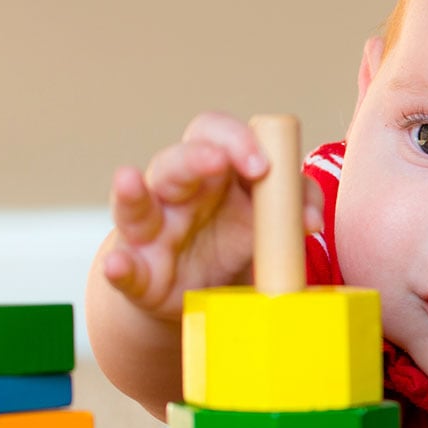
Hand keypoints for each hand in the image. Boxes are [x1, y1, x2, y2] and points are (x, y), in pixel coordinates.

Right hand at [100, 112, 322, 320]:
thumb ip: (294, 206)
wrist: (201, 294)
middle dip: (195, 158)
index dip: (236, 139)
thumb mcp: (266, 220)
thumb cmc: (233, 241)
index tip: (263, 165)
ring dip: (132, 193)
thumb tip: (310, 219)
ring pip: (134, 204)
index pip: (213, 133)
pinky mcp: (137, 270)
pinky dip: (118, 266)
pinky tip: (117, 266)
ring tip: (128, 181)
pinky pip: (123, 264)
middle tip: (219, 162)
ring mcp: (149, 230)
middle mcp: (174, 191)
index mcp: (211, 169)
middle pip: (175, 161)